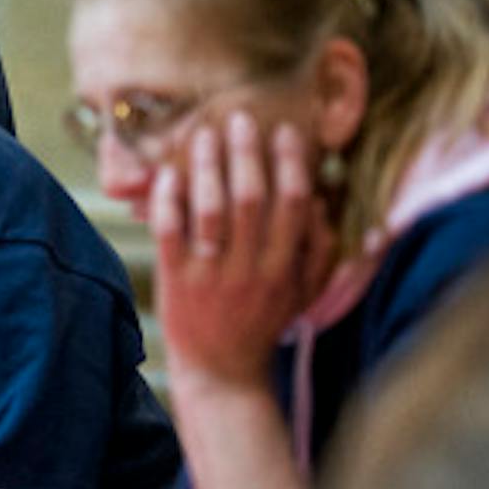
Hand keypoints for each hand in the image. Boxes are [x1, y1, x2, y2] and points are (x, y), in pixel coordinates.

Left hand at [151, 112, 334, 387]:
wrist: (221, 371)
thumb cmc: (264, 322)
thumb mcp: (304, 291)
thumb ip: (318, 247)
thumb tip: (320, 199)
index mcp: (285, 268)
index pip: (292, 204)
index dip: (289, 163)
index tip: (284, 131)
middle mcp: (250, 269)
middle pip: (250, 199)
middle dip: (246, 153)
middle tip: (240, 118)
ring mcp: (210, 274)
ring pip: (209, 210)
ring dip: (207, 166)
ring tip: (204, 133)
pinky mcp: (174, 279)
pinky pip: (169, 230)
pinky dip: (169, 198)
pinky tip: (170, 171)